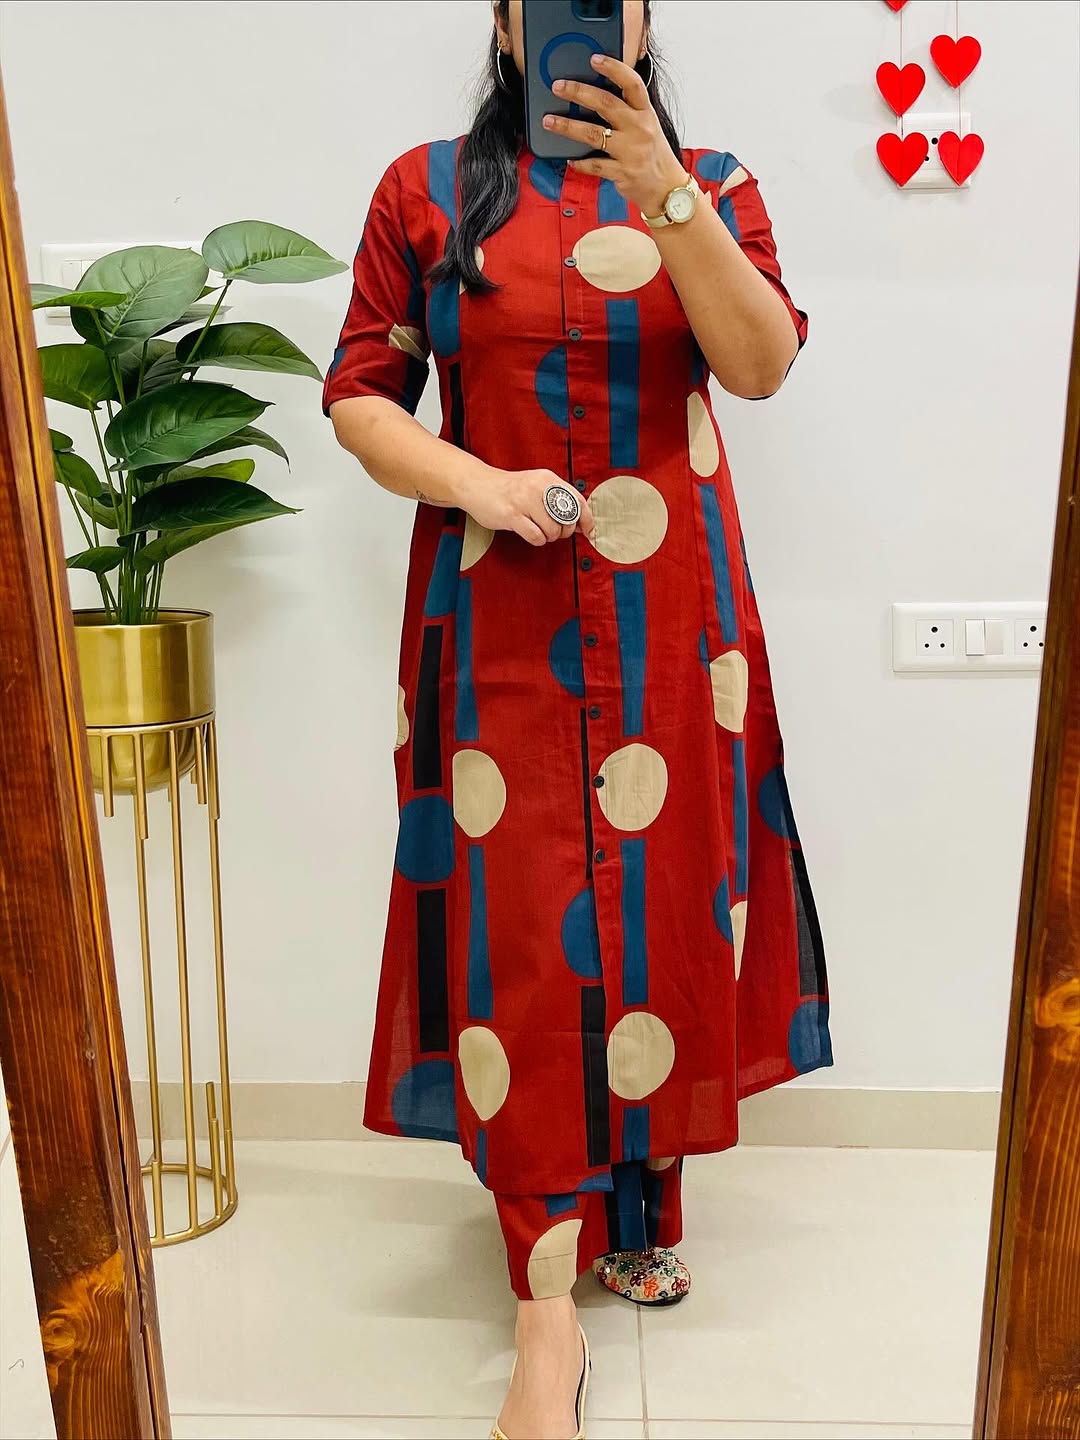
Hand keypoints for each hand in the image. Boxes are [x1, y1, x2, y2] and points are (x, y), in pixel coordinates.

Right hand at [463, 466, 595, 547]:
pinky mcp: (512, 515)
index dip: (587, 519)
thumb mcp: (536, 486)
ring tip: (537, 530)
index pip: (578, 501)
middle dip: (563, 531)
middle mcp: (538, 487)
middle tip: (552, 530)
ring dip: (548, 537)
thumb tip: (581, 523)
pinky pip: (536, 536)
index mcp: (548, 479)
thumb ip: (557, 501)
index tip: (589, 531)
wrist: (476, 484)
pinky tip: (529, 533)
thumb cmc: (508, 489)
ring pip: (552, 530)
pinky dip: (536, 540)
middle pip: (567, 520)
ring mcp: (524, 501)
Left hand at [543, 54, 687, 216]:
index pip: (632, 83)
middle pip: (606, 104)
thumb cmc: (652, 153)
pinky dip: (579, 162)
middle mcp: (639, 129)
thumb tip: (594, 95)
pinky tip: (569, 158)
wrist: (666, 188)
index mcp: (646, 112)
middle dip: (579, 92)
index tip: (594, 59)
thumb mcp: (647, 125)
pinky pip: (594, 165)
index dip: (613, 68)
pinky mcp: (622, 173)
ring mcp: (631, 151)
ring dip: (567, 126)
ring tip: (549, 121)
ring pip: (594, 134)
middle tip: (558, 87)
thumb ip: (627, 110)